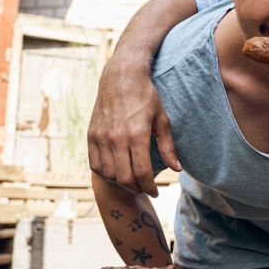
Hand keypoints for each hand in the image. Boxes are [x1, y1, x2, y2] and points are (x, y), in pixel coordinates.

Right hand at [87, 54, 179, 196]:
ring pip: (108, 173)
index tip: (155, 191)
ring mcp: (101, 137)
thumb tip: (177, 169)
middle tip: (145, 188)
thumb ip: (168, 147)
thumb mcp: (162, 119)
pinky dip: (105, 173)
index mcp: (137, 134)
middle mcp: (116, 138)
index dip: (150, 187)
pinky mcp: (91, 135)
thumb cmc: (146, 97)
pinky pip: (94, 164)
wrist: (121, 77)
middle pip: (125, 177)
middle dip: (137, 188)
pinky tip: (116, 172)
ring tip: (132, 181)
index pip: (142, 173)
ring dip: (121, 182)